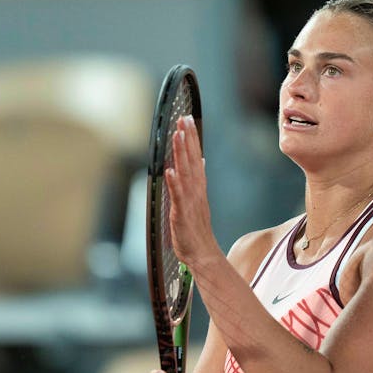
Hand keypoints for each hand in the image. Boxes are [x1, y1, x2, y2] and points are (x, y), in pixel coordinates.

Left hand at [164, 115, 219, 267]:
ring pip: (186, 173)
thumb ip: (197, 178)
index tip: (187, 120)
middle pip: (192, 160)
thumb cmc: (196, 229)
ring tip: (178, 136)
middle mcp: (195, 191)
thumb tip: (200, 160)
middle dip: (188, 139)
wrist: (202, 253)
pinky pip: (178, 197)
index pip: (195, 157)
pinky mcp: (181, 214)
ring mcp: (189, 201)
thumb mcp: (197, 199)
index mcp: (198, 187)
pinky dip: (174, 183)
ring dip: (182, 155)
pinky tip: (170, 171)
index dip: (191, 138)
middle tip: (184, 119)